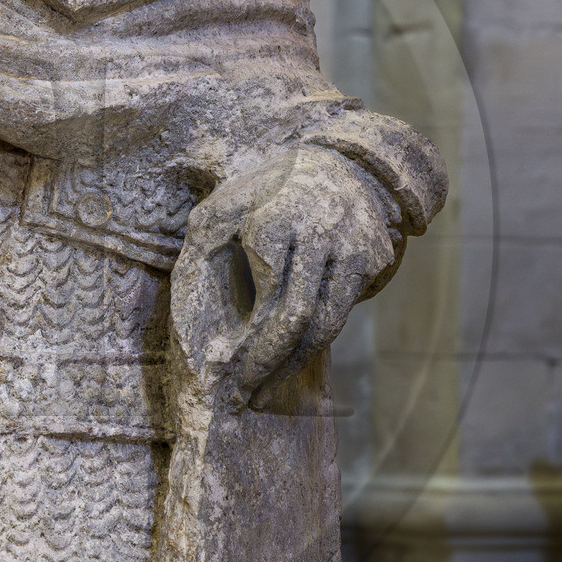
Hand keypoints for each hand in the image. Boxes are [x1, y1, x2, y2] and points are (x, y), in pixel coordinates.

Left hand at [171, 146, 401, 407]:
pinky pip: (342, 314)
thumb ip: (203, 241)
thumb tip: (187, 300)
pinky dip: (315, 342)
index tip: (224, 368)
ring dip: (295, 364)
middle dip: (270, 362)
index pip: (265, 293)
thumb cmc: (266, 193)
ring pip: (328, 323)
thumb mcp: (224, 204)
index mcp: (277, 218)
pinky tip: (290, 360)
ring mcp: (353, 247)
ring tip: (267, 391)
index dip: (248, 337)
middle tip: (246, 396)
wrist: (338, 166)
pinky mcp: (374, 261)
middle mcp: (320, 231)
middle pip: (298, 315)